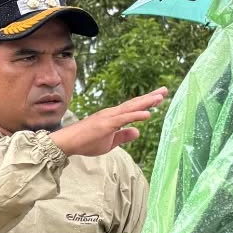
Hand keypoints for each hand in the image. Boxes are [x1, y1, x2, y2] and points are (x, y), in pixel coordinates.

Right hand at [49, 88, 166, 157]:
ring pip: (131, 107)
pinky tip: (148, 113)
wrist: (68, 142)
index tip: (159, 97)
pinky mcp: (106, 124)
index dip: (147, 102)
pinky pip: (124, 118)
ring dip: (146, 102)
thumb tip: (138, 131)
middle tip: (165, 90)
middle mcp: (112, 113)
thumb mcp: (110, 142)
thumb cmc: (86, 142)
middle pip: (135, 103)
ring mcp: (109, 117)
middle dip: (151, 97)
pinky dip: (136, 115)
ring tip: (160, 97)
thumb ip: (124, 136)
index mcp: (114, 117)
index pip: (133, 107)